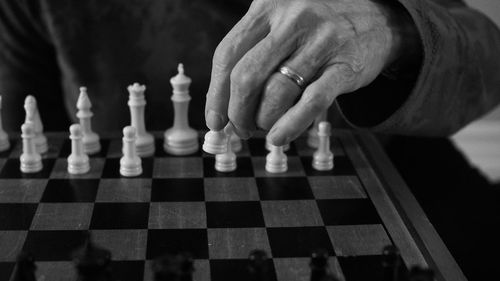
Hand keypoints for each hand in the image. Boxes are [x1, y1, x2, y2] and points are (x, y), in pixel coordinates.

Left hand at [205, 0, 410, 144]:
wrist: (377, 20)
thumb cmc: (316, 30)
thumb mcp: (280, 26)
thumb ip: (252, 58)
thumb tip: (223, 110)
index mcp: (268, 6)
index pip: (228, 54)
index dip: (216, 93)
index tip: (215, 119)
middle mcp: (292, 19)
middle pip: (246, 76)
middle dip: (237, 112)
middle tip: (241, 128)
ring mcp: (321, 41)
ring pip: (276, 93)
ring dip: (264, 121)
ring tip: (265, 128)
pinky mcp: (345, 66)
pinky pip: (311, 103)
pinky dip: (290, 125)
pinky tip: (279, 138)